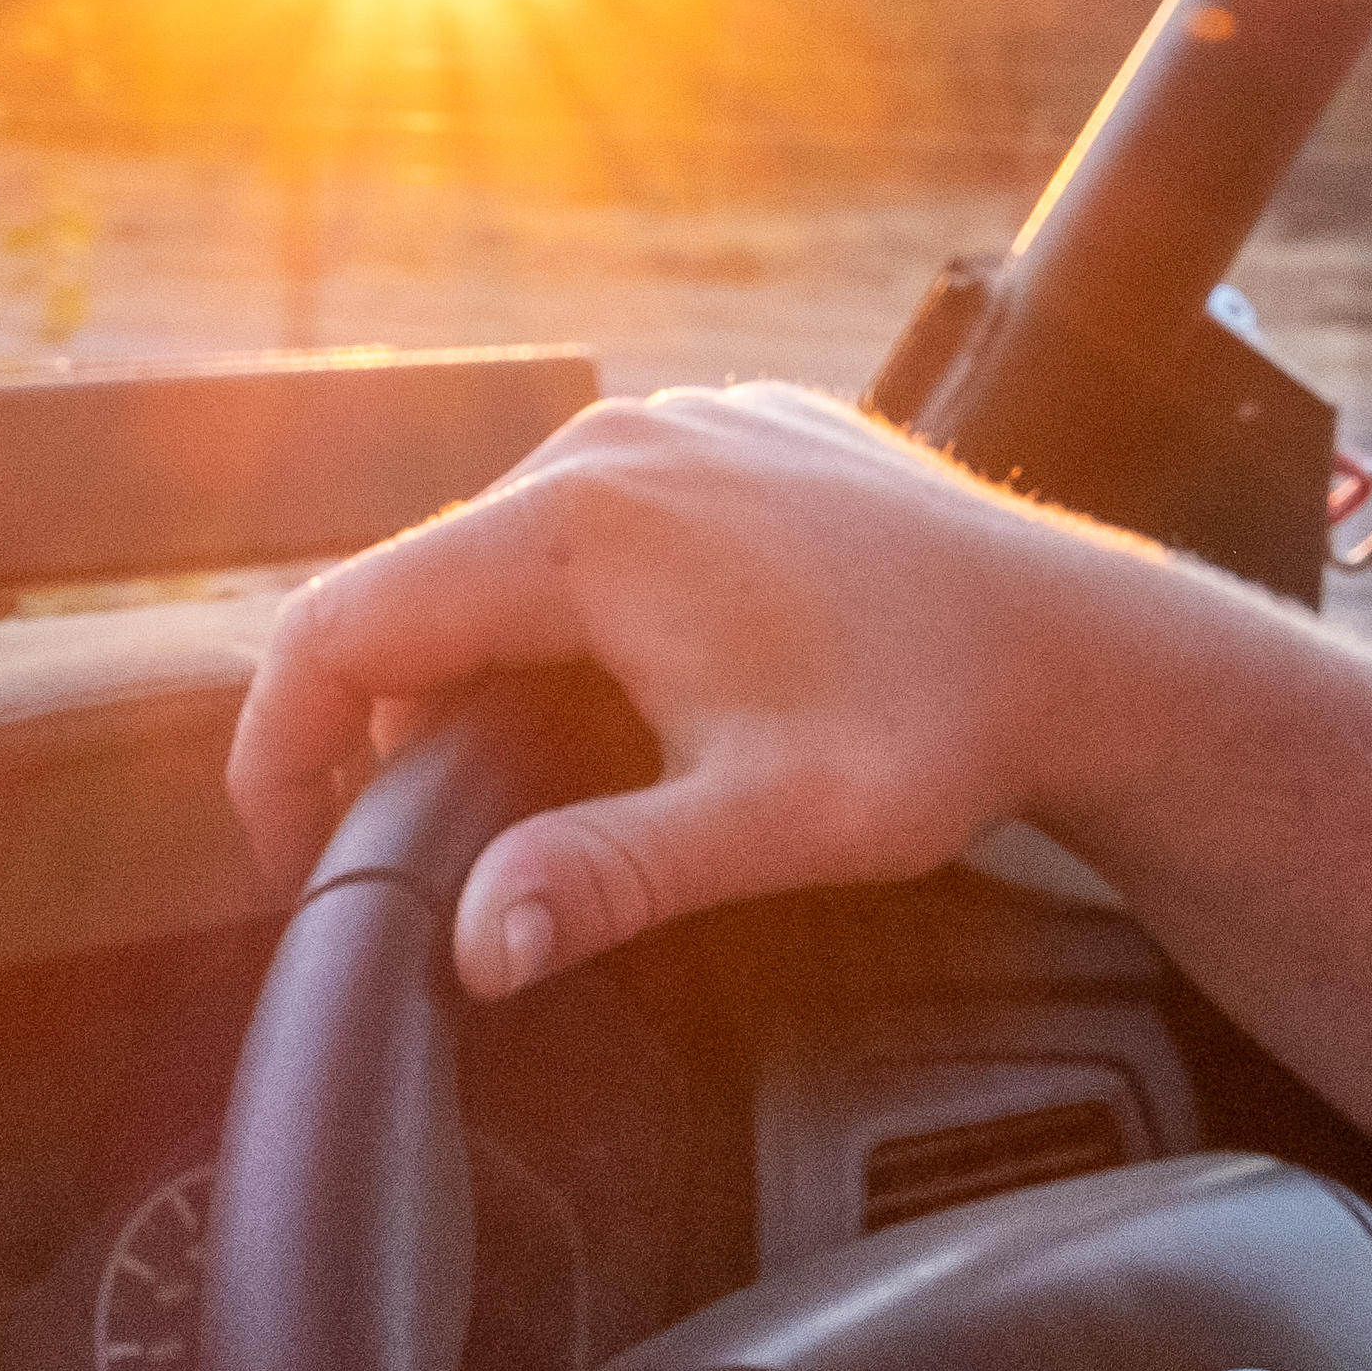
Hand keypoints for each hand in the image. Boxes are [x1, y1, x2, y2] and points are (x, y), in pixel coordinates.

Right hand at [225, 383, 1210, 998]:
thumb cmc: (939, 727)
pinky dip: (562, 607)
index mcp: (586, 524)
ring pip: (501, 548)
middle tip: (394, 846)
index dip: (283, 746)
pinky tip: (611, 700)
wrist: (1088, 644)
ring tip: (503, 789)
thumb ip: (607, 876)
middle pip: (415, 583)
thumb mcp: (768, 823)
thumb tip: (472, 947)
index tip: (293, 852)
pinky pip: (593, 514)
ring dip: (476, 663)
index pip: (346, 624)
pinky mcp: (734, 434)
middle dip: (381, 718)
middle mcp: (616, 442)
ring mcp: (680, 423)